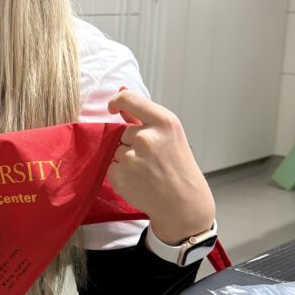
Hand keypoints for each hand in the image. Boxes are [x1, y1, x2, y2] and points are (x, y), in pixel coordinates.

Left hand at [107, 89, 214, 244]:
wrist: (182, 202)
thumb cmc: (177, 166)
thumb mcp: (169, 134)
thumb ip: (142, 116)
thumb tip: (121, 92)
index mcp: (163, 122)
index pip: (129, 99)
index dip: (116, 101)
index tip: (112, 108)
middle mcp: (147, 137)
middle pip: (123, 132)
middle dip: (132, 143)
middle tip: (153, 159)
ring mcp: (132, 158)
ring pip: (117, 150)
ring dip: (127, 159)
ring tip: (147, 171)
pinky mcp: (120, 175)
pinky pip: (111, 166)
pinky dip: (121, 173)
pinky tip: (139, 180)